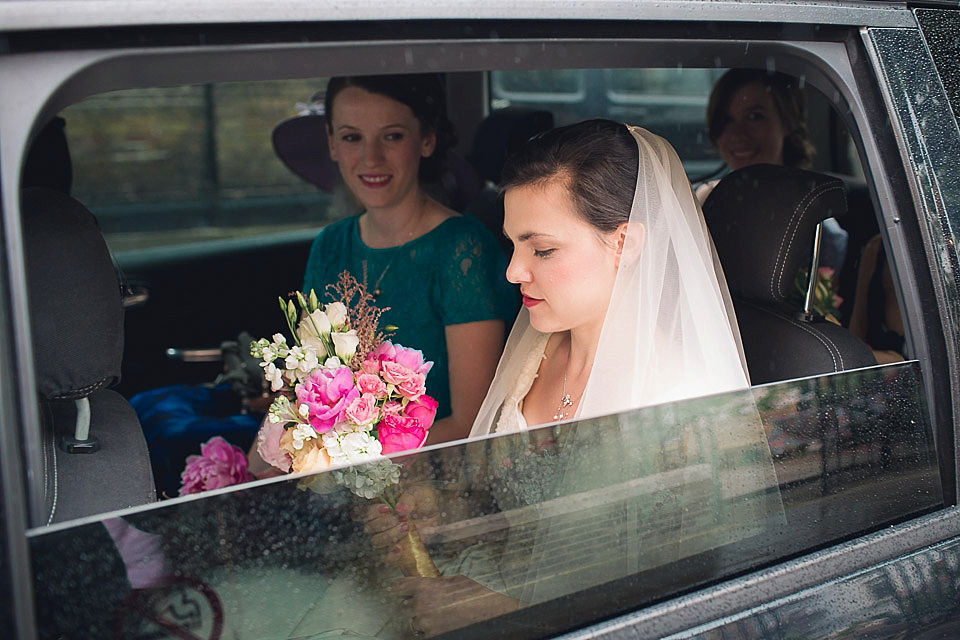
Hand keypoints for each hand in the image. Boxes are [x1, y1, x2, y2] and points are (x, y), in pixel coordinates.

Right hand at [361, 485, 439, 563]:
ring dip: (390, 536)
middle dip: (384, 523)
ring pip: (376, 542)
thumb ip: (408, 499)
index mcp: (379, 507)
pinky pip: (386, 557)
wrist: (437, 513)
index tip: (386, 509)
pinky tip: (400, 548)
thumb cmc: (423, 499)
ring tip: (406, 528)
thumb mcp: (417, 493)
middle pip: (368, 528)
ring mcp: (386, 537)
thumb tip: (399, 509)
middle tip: (401, 519)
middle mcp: (379, 523)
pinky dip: (391, 554)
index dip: (369, 512)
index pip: (362, 512)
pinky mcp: (394, 549)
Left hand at [393, 575, 519, 636]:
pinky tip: (443, 624)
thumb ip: (436, 582)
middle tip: (428, 603)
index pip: (398, 586)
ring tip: (439, 615)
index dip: (401, 587)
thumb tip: (426, 583)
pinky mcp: (432, 637)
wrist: (491, 616)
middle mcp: (421, 606)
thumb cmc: (476, 596)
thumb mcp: (456, 580)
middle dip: (413, 604)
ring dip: (421, 619)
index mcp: (425, 587)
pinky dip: (430, 630)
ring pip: (413, 622)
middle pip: (404, 606)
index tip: (402, 588)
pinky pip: (423, 634)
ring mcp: (425, 624)